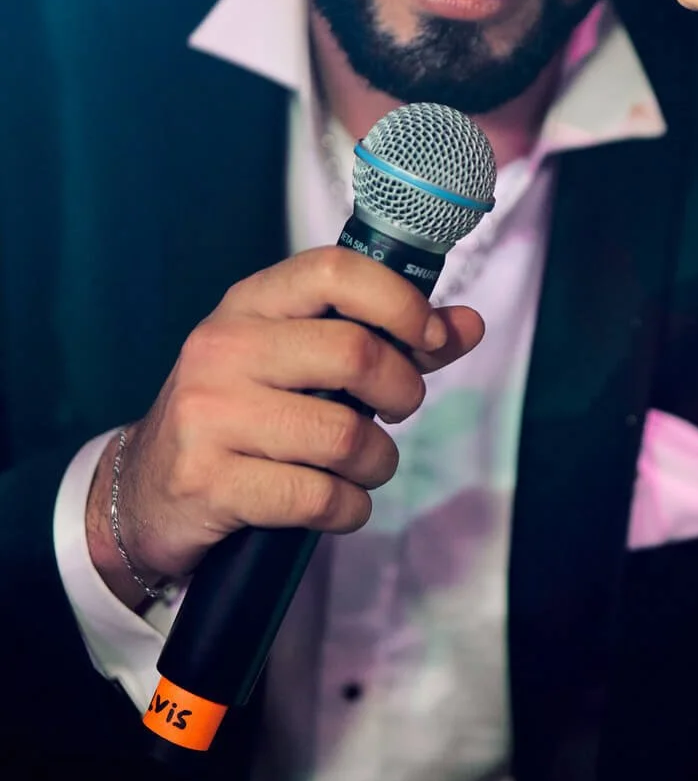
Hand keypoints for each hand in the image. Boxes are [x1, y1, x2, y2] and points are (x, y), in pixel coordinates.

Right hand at [86, 248, 484, 607]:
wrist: (147, 490)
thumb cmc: (241, 416)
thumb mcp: (298, 362)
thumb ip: (387, 339)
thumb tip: (466, 324)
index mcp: (250, 305)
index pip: (336, 271)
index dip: (401, 302)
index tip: (430, 337)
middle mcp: (223, 349)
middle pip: (356, 355)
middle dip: (402, 393)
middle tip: (394, 413)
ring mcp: (210, 415)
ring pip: (346, 435)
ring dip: (378, 463)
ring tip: (363, 467)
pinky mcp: (210, 482)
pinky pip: (320, 497)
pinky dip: (349, 509)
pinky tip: (336, 505)